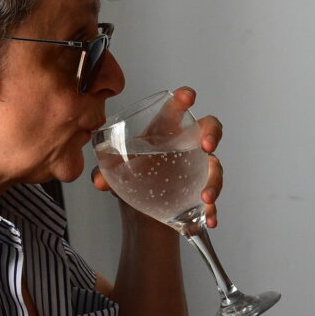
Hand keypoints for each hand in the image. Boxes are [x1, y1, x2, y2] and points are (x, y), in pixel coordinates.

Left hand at [92, 86, 223, 227]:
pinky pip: (212, 199)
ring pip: (215, 167)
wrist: (139, 212)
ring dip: (214, 181)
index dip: (183, 99)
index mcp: (164, 132)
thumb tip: (99, 181)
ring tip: (205, 197)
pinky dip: (212, 210)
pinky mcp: (200, 192)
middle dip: (212, 133)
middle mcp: (186, 146)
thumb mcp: (115, 173)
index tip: (188, 97)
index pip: (176, 109)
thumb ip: (105, 173)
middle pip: (209, 129)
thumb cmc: (132, 178)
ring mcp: (197, 169)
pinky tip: (209, 219)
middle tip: (207, 145)